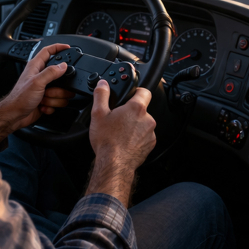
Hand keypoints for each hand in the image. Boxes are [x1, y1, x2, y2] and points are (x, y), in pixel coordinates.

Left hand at [0, 43, 75, 140]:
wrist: (14, 116)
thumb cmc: (19, 98)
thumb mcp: (36, 82)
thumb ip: (51, 72)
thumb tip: (63, 66)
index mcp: (36, 67)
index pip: (49, 51)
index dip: (58, 47)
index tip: (68, 47)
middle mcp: (41, 76)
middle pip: (61, 75)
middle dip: (59, 87)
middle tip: (49, 90)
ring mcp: (44, 89)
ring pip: (62, 91)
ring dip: (53, 98)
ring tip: (43, 99)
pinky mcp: (47, 100)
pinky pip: (58, 102)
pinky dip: (51, 106)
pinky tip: (42, 106)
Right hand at [86, 81, 155, 205]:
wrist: (114, 164)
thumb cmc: (107, 141)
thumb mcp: (98, 114)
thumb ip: (101, 95)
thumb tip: (103, 84)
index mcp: (136, 108)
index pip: (144, 91)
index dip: (137, 91)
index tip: (131, 95)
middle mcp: (147, 119)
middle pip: (142, 109)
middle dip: (132, 112)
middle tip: (119, 118)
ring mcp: (150, 133)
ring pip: (144, 123)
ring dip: (135, 126)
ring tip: (121, 132)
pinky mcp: (150, 144)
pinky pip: (145, 136)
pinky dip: (137, 137)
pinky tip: (126, 141)